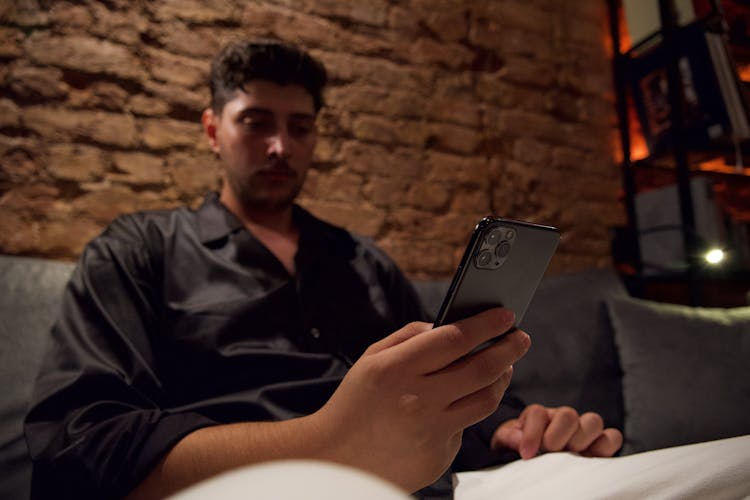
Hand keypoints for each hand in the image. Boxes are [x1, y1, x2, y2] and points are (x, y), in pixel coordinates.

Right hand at [314, 308, 530, 492]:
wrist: (335, 457)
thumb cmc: (355, 402)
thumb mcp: (371, 359)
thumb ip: (409, 336)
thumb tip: (448, 325)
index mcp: (396, 368)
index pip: (454, 339)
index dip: (486, 324)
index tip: (505, 315)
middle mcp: (416, 399)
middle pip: (481, 368)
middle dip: (509, 348)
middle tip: (520, 338)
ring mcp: (430, 431)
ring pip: (485, 399)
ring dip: (502, 378)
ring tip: (504, 367)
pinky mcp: (438, 455)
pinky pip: (466, 426)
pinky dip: (470, 409)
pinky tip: (462, 401)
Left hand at [491, 404, 622, 458]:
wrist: (533, 457)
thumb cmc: (520, 448)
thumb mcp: (507, 441)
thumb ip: (510, 438)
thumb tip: (520, 441)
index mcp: (538, 416)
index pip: (537, 412)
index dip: (532, 432)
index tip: (526, 454)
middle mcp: (561, 418)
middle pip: (567, 414)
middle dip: (557, 437)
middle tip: (550, 452)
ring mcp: (582, 429)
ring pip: (593, 421)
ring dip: (581, 440)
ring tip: (570, 456)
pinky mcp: (599, 443)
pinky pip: (612, 437)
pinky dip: (605, 447)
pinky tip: (589, 460)